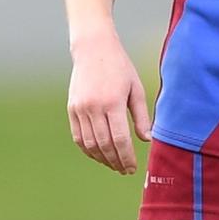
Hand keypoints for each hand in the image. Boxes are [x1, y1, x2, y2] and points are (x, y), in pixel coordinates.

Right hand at [67, 30, 151, 174]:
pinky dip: (88, 150)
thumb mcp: (135, 89)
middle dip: (116, 161)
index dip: (126, 157)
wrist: (93, 48)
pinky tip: (99, 154)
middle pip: (104, 145)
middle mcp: (94, 107)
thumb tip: (147, 140)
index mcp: (113, 102)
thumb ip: (141, 116)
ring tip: (113, 164)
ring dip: (102, 159)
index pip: (119, 139)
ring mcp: (80, 109)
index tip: (133, 168)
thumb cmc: (120, 67)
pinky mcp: (72, 109)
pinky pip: (78, 137)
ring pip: (90, 144)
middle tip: (125, 170)